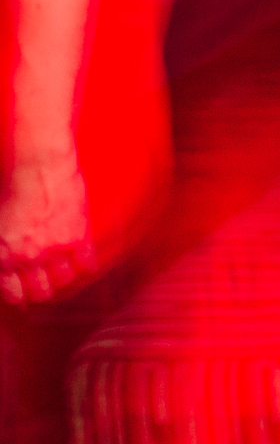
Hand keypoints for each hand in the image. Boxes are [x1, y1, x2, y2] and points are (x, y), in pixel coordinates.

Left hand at [0, 148, 96, 304]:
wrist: (36, 165)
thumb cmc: (12, 187)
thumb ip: (4, 248)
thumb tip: (10, 264)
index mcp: (3, 256)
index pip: (12, 294)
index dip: (20, 298)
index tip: (26, 298)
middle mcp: (27, 258)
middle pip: (39, 292)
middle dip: (42, 293)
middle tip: (47, 289)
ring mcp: (53, 250)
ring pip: (63, 281)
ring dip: (65, 280)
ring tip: (66, 276)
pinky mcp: (77, 237)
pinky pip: (85, 264)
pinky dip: (86, 266)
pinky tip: (86, 263)